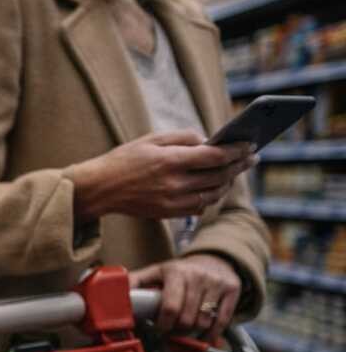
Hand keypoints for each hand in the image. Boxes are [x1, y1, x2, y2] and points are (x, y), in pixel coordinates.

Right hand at [70, 132, 256, 221]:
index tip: (250, 145)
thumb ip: (182, 137)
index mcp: (170, 161)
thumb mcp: (150, 139)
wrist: (99, 189)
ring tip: (234, 173)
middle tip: (251, 158)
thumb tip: (207, 141)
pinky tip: (213, 188)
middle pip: (219, 175)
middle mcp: (174, 183)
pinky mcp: (168, 213)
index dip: (236, 151)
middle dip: (239, 165)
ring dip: (227, 183)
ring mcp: (172, 201)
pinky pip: (199, 207)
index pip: (215, 156)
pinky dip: (210, 197)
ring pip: (213, 194)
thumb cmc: (123, 160)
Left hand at [129, 254, 241, 339]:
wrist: (213, 259)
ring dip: (193, 331)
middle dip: (177, 330)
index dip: (163, 324)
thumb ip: (135, 283)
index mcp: (175, 271)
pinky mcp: (232, 290)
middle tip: (172, 330)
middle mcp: (197, 275)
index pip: (170, 307)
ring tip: (186, 327)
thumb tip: (113, 294)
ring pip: (204, 322)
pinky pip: (222, 321)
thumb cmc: (179, 272)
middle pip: (187, 318)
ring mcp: (217, 282)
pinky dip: (212, 332)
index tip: (158, 329)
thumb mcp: (156, 272)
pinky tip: (204, 333)